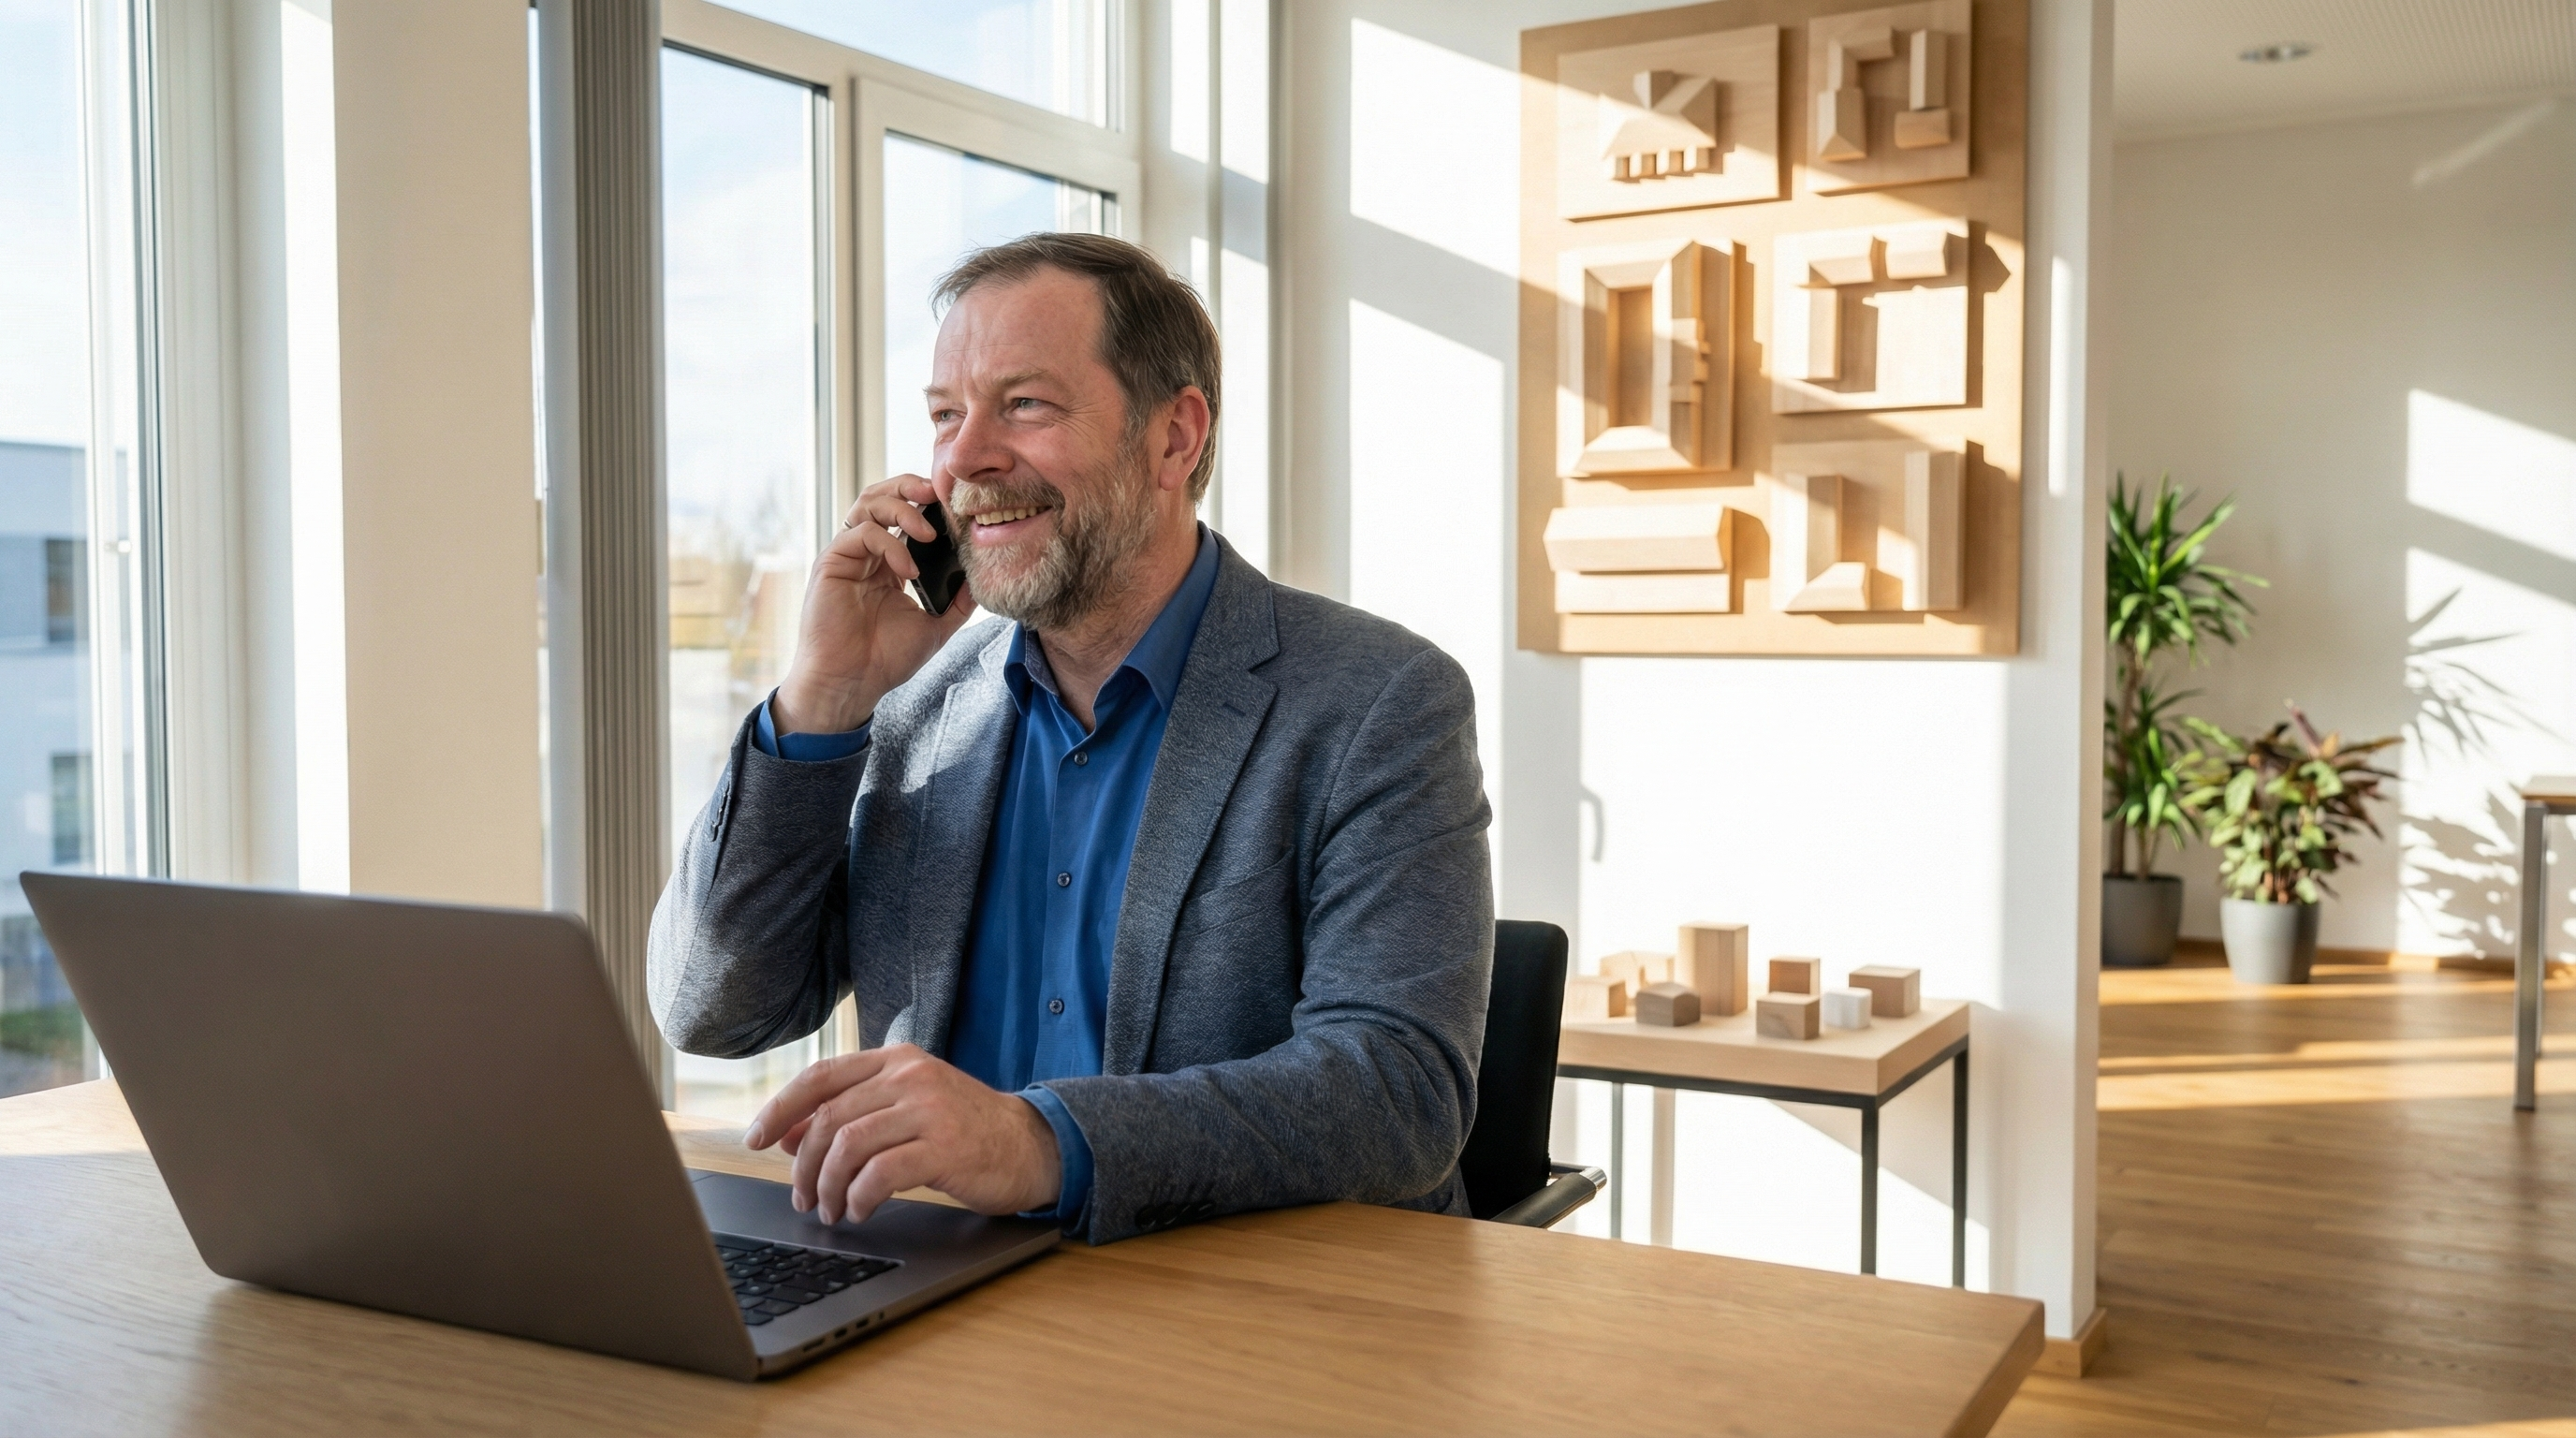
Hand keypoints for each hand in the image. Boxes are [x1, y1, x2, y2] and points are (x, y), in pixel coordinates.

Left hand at [743, 1045, 1061, 1225]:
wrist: (1030, 1145)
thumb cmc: (963, 1130)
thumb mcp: (905, 1110)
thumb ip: (851, 1114)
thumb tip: (786, 1133)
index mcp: (896, 1060)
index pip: (821, 1076)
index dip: (780, 1108)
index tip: (754, 1139)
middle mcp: (910, 1076)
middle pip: (829, 1118)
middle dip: (803, 1165)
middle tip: (802, 1198)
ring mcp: (929, 1109)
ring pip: (848, 1145)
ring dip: (828, 1187)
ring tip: (830, 1210)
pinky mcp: (945, 1146)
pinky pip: (880, 1174)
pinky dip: (859, 1197)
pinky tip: (860, 1210)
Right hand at [772, 476, 977, 735]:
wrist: (851, 684)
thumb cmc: (885, 659)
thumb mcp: (935, 627)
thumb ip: (959, 602)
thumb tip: (984, 578)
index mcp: (889, 562)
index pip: (905, 514)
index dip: (927, 503)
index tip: (957, 506)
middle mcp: (867, 553)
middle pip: (882, 496)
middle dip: (910, 486)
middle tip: (939, 494)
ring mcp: (848, 555)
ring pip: (868, 504)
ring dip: (902, 508)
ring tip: (928, 531)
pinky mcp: (832, 562)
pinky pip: (861, 533)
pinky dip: (889, 544)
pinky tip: (908, 571)